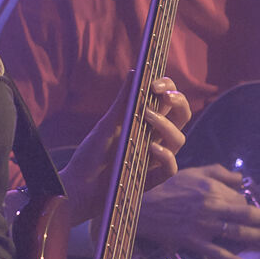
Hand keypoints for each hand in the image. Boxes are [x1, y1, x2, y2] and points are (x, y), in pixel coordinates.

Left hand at [60, 75, 189, 225]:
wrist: (77, 187)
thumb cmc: (92, 154)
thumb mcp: (107, 124)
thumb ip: (123, 101)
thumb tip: (135, 71)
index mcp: (147, 122)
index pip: (169, 100)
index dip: (169, 88)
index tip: (156, 83)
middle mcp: (155, 138)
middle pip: (182, 117)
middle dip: (179, 101)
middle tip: (165, 95)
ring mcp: (155, 159)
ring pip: (178, 139)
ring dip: (166, 125)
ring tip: (147, 117)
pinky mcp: (151, 179)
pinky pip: (170, 168)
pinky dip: (164, 156)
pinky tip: (151, 148)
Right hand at [137, 163, 259, 258]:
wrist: (141, 206)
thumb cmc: (167, 187)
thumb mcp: (193, 172)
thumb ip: (219, 173)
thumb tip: (242, 179)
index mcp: (212, 190)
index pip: (240, 199)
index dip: (249, 205)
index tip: (252, 210)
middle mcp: (212, 208)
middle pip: (246, 216)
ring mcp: (204, 227)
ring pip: (238, 234)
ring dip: (259, 239)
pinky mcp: (194, 243)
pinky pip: (218, 255)